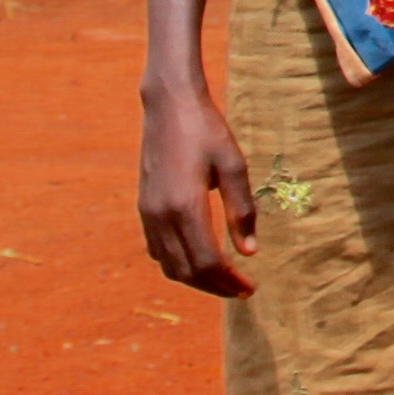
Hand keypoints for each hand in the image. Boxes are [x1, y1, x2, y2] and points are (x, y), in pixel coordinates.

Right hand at [137, 75, 256, 297]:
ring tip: (223, 280)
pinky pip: (157, 250)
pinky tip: (197, 260)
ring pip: (169, 265)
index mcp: (186, 205)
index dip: (229, 281)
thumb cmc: (206, 130)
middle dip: (215, 287)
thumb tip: (250, 252)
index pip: (207, 261)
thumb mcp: (233, 165)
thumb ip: (242, 210)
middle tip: (241, 290)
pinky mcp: (143, 207)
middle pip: (186, 271)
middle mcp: (161, 215)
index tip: (250, 287)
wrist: (168, 104)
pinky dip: (177, 264)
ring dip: (196, 280)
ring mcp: (148, 212)